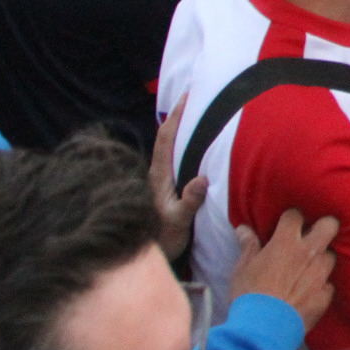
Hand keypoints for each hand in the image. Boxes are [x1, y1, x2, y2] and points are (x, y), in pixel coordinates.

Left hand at [151, 94, 209, 261]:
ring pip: (169, 145)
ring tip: (197, 112)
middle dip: (179, 114)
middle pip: (166, 135)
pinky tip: (193, 141)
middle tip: (196, 95)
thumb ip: (189, 202)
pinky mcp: (164, 185)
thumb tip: (201, 179)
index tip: (188, 95)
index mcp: (158, 174)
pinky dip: (182, 141)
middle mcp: (156, 172)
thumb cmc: (162, 238)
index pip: (166, 137)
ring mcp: (159, 178)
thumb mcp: (179, 222)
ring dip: (181, 127)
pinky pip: (173, 155)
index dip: (176, 115)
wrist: (148, 254)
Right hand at [230, 210, 340, 330]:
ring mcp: (321, 274)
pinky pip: (328, 285)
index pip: (295, 215)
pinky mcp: (326, 295)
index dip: (290, 219)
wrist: (262, 330)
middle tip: (312, 236)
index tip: (286, 225)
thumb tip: (243, 228)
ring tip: (308, 269)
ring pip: (331, 256)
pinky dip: (320, 287)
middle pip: (330, 225)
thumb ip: (248, 246)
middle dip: (324, 227)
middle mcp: (309, 253)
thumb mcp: (242, 268)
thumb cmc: (249, 295)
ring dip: (321, 260)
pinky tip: (309, 293)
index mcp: (286, 242)